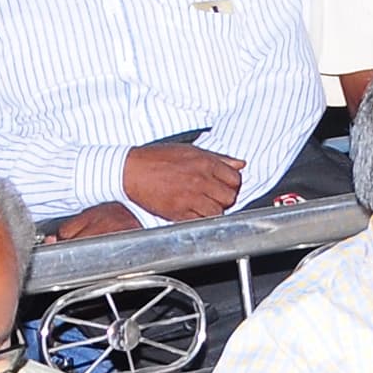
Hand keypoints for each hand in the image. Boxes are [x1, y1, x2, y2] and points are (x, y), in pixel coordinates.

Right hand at [122, 144, 244, 221]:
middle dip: (226, 197)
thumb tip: (240, 164)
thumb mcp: (191, 151)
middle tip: (217, 196)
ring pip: (218, 212)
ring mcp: (189, 198)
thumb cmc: (157, 158)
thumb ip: (218, 158)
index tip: (227, 185)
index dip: (233, 183)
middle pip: (230, 197)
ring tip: (207, 204)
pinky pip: (199, 221)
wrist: (131, 170)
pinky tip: (195, 211)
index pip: (235, 179)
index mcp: (205, 163)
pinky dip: (200, 218)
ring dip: (215, 210)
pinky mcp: (178, 213)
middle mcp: (200, 181)